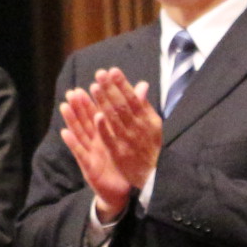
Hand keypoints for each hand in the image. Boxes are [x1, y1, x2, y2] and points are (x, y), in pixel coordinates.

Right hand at [59, 86, 135, 222]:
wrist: (121, 190)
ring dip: (72, 120)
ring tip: (65, 105)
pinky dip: (72, 143)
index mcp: (106, 134)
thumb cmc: (123, 162)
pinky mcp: (88, 166)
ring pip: (80, 133)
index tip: (92, 83)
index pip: (100, 112)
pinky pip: (79, 153)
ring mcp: (91, 152)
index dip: (96, 99)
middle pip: (87, 120)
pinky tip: (65, 132)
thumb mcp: (128, 140)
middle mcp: (97, 141)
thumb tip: (143, 92)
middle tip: (73, 90)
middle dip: (80, 105)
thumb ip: (133, 116)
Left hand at [85, 67, 164, 190]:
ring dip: (104, 103)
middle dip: (110, 89)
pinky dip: (103, 128)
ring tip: (94, 88)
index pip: (132, 98)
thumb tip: (142, 85)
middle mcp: (137, 129)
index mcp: (146, 120)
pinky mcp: (118, 153)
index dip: (122, 84)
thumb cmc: (150, 145)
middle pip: (121, 106)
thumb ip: (144, 105)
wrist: (152, 175)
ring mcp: (127, 141)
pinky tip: (96, 116)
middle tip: (100, 74)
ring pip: (114, 119)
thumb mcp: (153, 124)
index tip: (113, 71)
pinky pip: (109, 139)